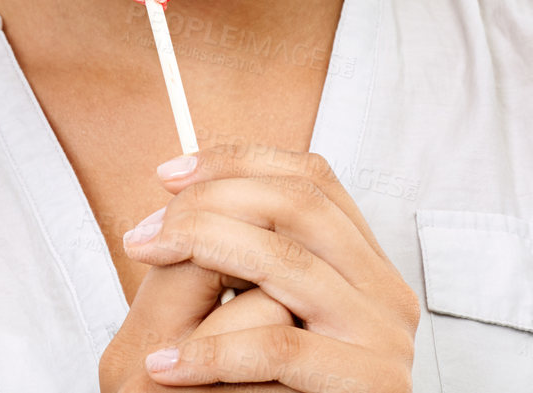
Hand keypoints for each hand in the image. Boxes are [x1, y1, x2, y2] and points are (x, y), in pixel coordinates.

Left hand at [121, 142, 419, 389]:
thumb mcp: (270, 314)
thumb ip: (253, 258)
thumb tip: (186, 190)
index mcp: (368, 265)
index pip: (312, 178)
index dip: (239, 162)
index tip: (170, 174)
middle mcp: (388, 292)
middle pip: (298, 205)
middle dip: (211, 202)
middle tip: (145, 231)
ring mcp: (384, 337)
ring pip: (284, 262)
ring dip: (202, 248)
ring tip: (145, 261)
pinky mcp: (371, 384)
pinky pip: (278, 349)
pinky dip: (211, 352)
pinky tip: (165, 364)